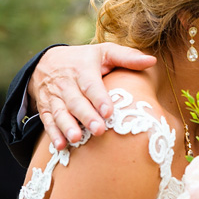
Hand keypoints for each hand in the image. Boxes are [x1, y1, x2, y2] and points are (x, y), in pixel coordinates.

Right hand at [27, 43, 156, 149]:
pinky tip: (60, 146)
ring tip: (76, 139)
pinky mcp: (46, 107)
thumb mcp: (105, 52)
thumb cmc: (85, 59)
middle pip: (76, 101)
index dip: (99, 98)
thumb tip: (152, 60)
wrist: (47, 61)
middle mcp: (66, 83)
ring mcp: (55, 96)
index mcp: (83, 69)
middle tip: (99, 131)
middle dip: (86, 116)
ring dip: (67, 127)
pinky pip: (48, 121)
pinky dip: (53, 133)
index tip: (109, 112)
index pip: (91, 85)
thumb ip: (127, 57)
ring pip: (60, 112)